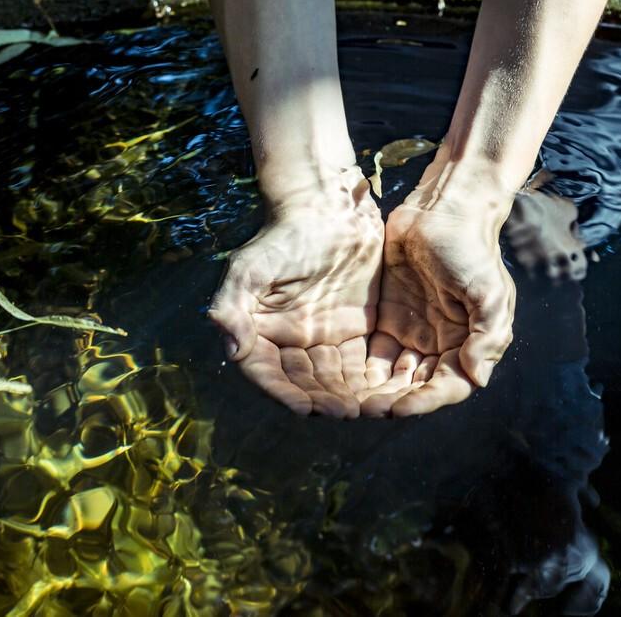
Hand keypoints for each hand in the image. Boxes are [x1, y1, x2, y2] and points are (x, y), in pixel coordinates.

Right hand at [209, 168, 382, 417]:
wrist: (329, 208)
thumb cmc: (284, 236)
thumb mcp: (250, 268)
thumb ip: (233, 307)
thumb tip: (232, 350)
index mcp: (261, 333)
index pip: (269, 374)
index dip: (287, 394)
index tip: (307, 409)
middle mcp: (291, 342)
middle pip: (306, 383)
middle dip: (327, 401)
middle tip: (349, 413)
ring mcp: (324, 338)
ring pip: (336, 379)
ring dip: (351, 397)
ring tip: (371, 408)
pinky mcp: (356, 329)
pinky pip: (363, 362)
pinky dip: (372, 379)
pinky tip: (388, 390)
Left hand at [359, 160, 516, 416]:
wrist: (443, 209)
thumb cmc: (471, 249)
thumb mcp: (489, 291)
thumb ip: (487, 335)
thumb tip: (478, 378)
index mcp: (470, 343)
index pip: (449, 385)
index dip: (426, 401)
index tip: (401, 408)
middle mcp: (442, 344)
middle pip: (418, 385)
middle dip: (395, 400)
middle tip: (368, 411)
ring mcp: (414, 332)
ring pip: (395, 374)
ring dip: (377, 390)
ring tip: (353, 401)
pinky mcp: (389, 317)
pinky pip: (376, 351)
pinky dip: (364, 367)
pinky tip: (344, 377)